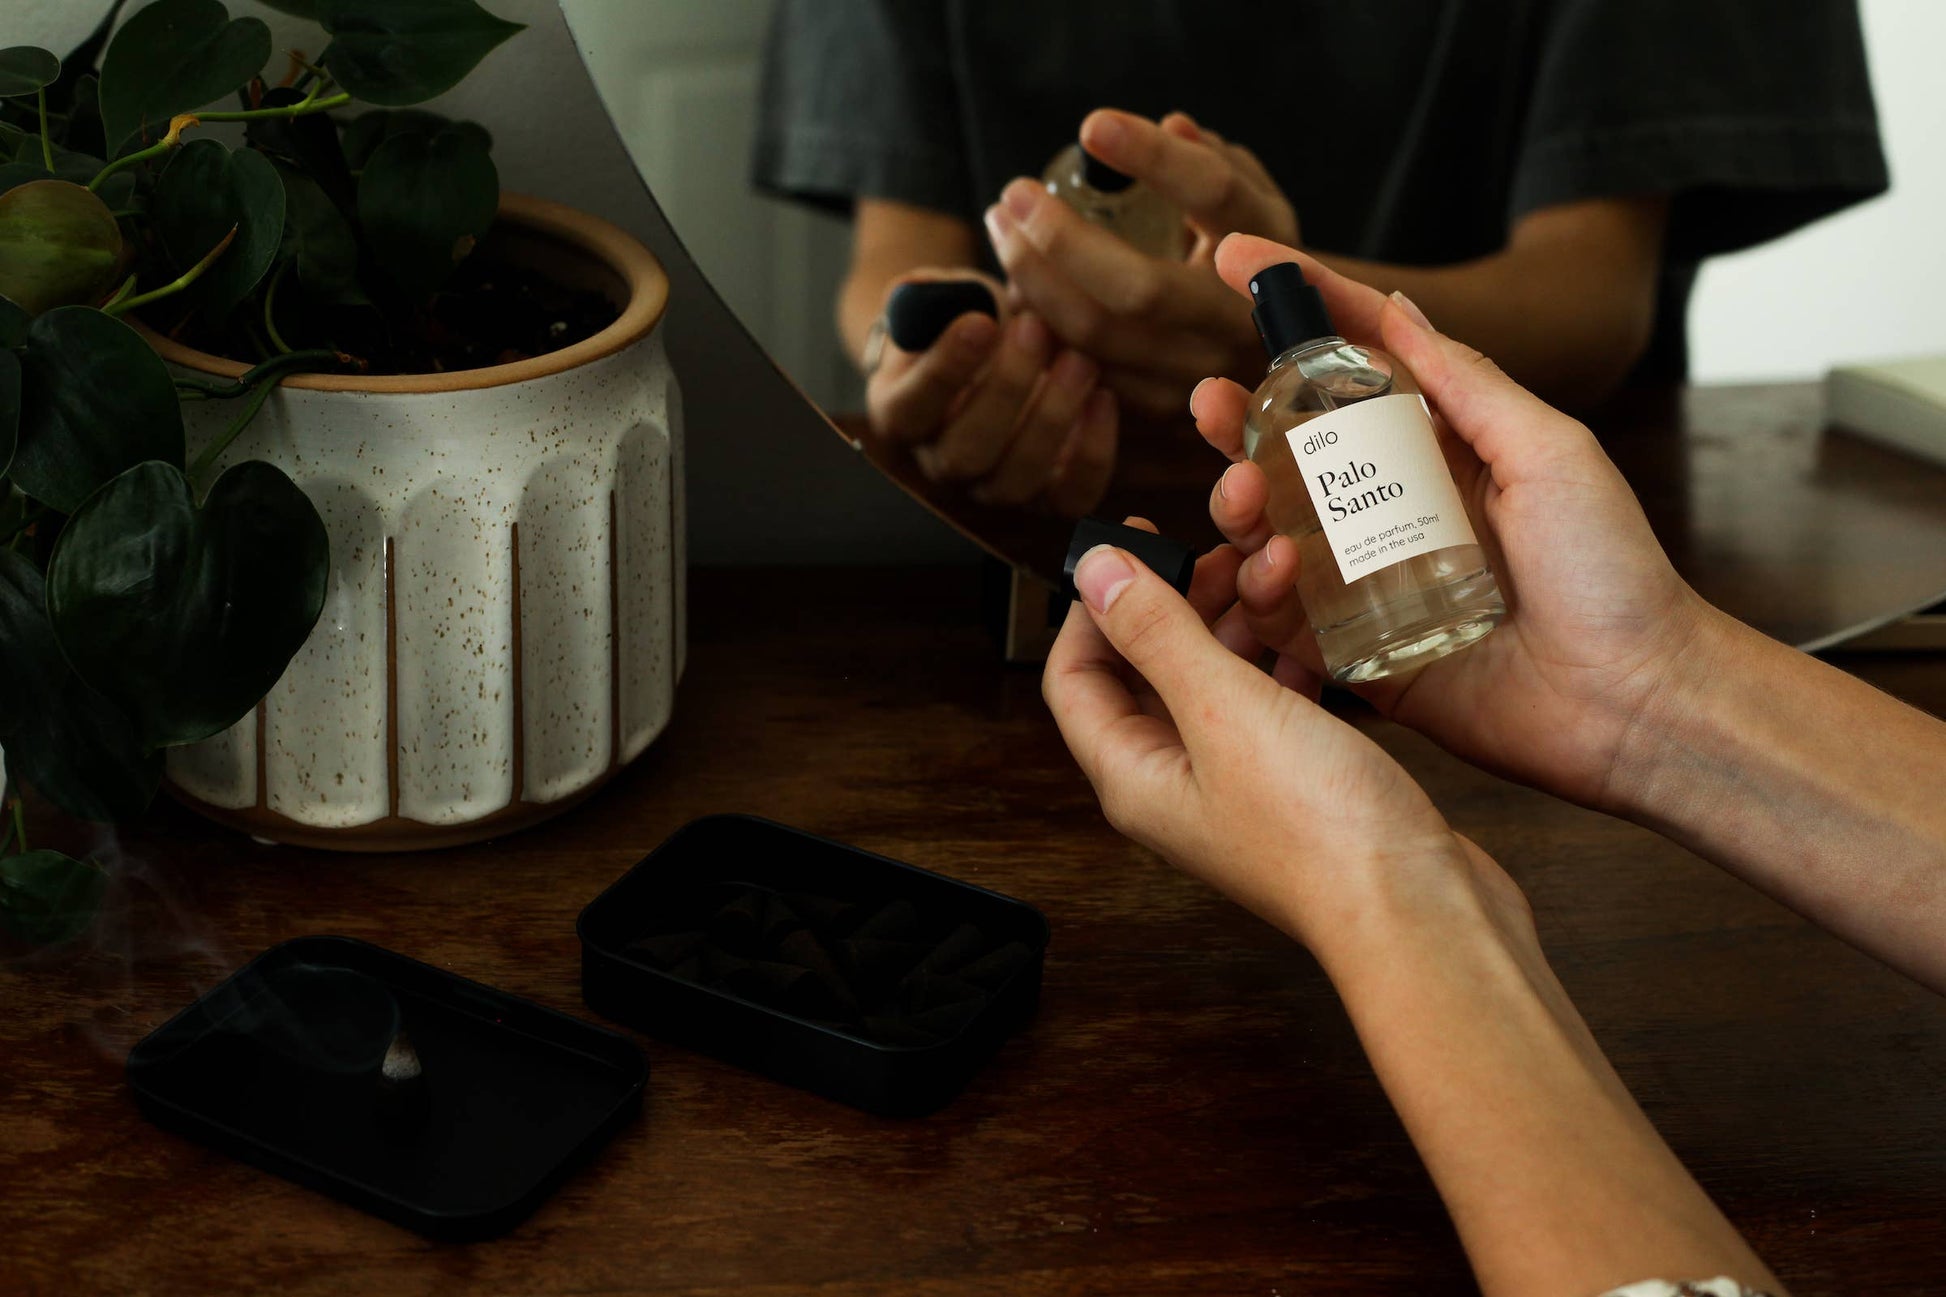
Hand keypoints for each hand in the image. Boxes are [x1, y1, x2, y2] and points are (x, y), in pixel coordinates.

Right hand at [864, 269, 1116, 513]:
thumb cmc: (970, 323)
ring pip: (1016, 482)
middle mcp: (943, 464)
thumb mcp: (942, 302)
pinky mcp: (1049, 500)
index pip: (910, 408)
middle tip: (1036, 329)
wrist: (1007, 357)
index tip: (979, 322)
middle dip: (1005, 389)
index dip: (943, 369)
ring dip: (1051, 419)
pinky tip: (1105, 399)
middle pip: (964, 453)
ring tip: (1080, 359)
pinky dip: (1093, 455)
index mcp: (901, 416)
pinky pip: (1071, 499)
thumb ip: (929, 298)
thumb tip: (921, 290)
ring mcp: (995, 488)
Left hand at [983, 109, 1298, 419]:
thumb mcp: (1253, 209)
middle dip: (1060, 237)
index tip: (1092, 127)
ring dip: (1033, 279)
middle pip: (1138, 287)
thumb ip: (1219, 163)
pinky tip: (1019, 284)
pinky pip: (1083, 366)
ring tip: (1004, 228)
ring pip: (1098, 333)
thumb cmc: (1250, 260)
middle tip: (1015, 194)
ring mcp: (1201, 374)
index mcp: (1271, 251)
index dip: (1152, 157)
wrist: (1281, 360)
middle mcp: (1240, 322)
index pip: (1213, 195)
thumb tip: (1172, 126)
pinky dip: (1042, 323)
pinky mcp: (1162, 408)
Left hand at [1042, 523, 1501, 953]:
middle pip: (1145, 675)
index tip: (1131, 543)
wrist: (1419, 912)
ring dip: (1233, 628)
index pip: (1076, 678)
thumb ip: (1158, 636)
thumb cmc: (1320, 832)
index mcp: (1134, 775)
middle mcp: (1174, 786)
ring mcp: (1234, 789)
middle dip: (1175, 605)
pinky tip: (1311, 640)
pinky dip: (1280, 665)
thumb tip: (1096, 574)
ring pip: (1212, 685)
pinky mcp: (1292, 788)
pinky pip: (1267, 709)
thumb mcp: (1224, 710)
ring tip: (1273, 579)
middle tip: (1217, 552)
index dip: (1093, 607)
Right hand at [1194, 234, 1715, 811]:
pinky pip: (1283, 619)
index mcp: (1441, 451)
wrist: (1632, 701)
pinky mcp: (1358, 653)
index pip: (1356, 367)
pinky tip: (1262, 571)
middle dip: (1239, 422)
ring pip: (1273, 530)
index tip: (1233, 264)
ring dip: (1238, 505)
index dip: (1299, 312)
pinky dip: (1255, 593)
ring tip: (1236, 497)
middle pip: (1294, 450)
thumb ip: (1468, 383)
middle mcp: (1397, 510)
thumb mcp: (1549, 451)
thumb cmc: (1611, 572)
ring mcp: (1372, 581)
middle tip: (1207, 406)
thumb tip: (1398, 309)